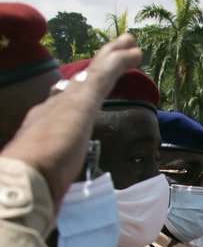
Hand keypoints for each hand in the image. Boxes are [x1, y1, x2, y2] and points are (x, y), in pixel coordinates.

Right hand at [3, 34, 141, 206]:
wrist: (21, 182)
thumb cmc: (30, 190)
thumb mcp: (44, 183)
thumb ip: (51, 184)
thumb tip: (52, 203)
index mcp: (41, 129)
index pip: (59, 107)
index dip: (71, 98)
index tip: (81, 93)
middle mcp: (50, 110)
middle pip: (79, 82)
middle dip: (96, 68)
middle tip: (111, 56)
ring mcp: (65, 103)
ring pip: (94, 71)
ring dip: (113, 56)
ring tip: (129, 44)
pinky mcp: (81, 101)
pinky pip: (105, 73)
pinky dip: (121, 60)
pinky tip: (136, 51)